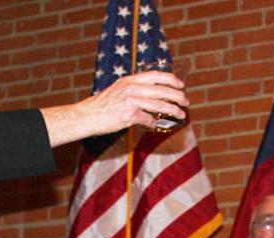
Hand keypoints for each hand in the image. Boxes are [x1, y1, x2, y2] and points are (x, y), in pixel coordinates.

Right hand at [42, 71, 188, 146]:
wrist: (87, 115)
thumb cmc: (102, 105)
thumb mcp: (118, 89)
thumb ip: (133, 89)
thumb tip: (151, 94)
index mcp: (130, 80)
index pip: (155, 75)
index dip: (171, 79)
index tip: (180, 85)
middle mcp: (132, 88)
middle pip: (162, 90)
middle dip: (178, 96)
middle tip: (186, 101)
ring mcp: (131, 101)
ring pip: (160, 105)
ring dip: (173, 110)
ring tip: (181, 114)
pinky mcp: (129, 114)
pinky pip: (148, 120)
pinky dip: (154, 123)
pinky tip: (155, 125)